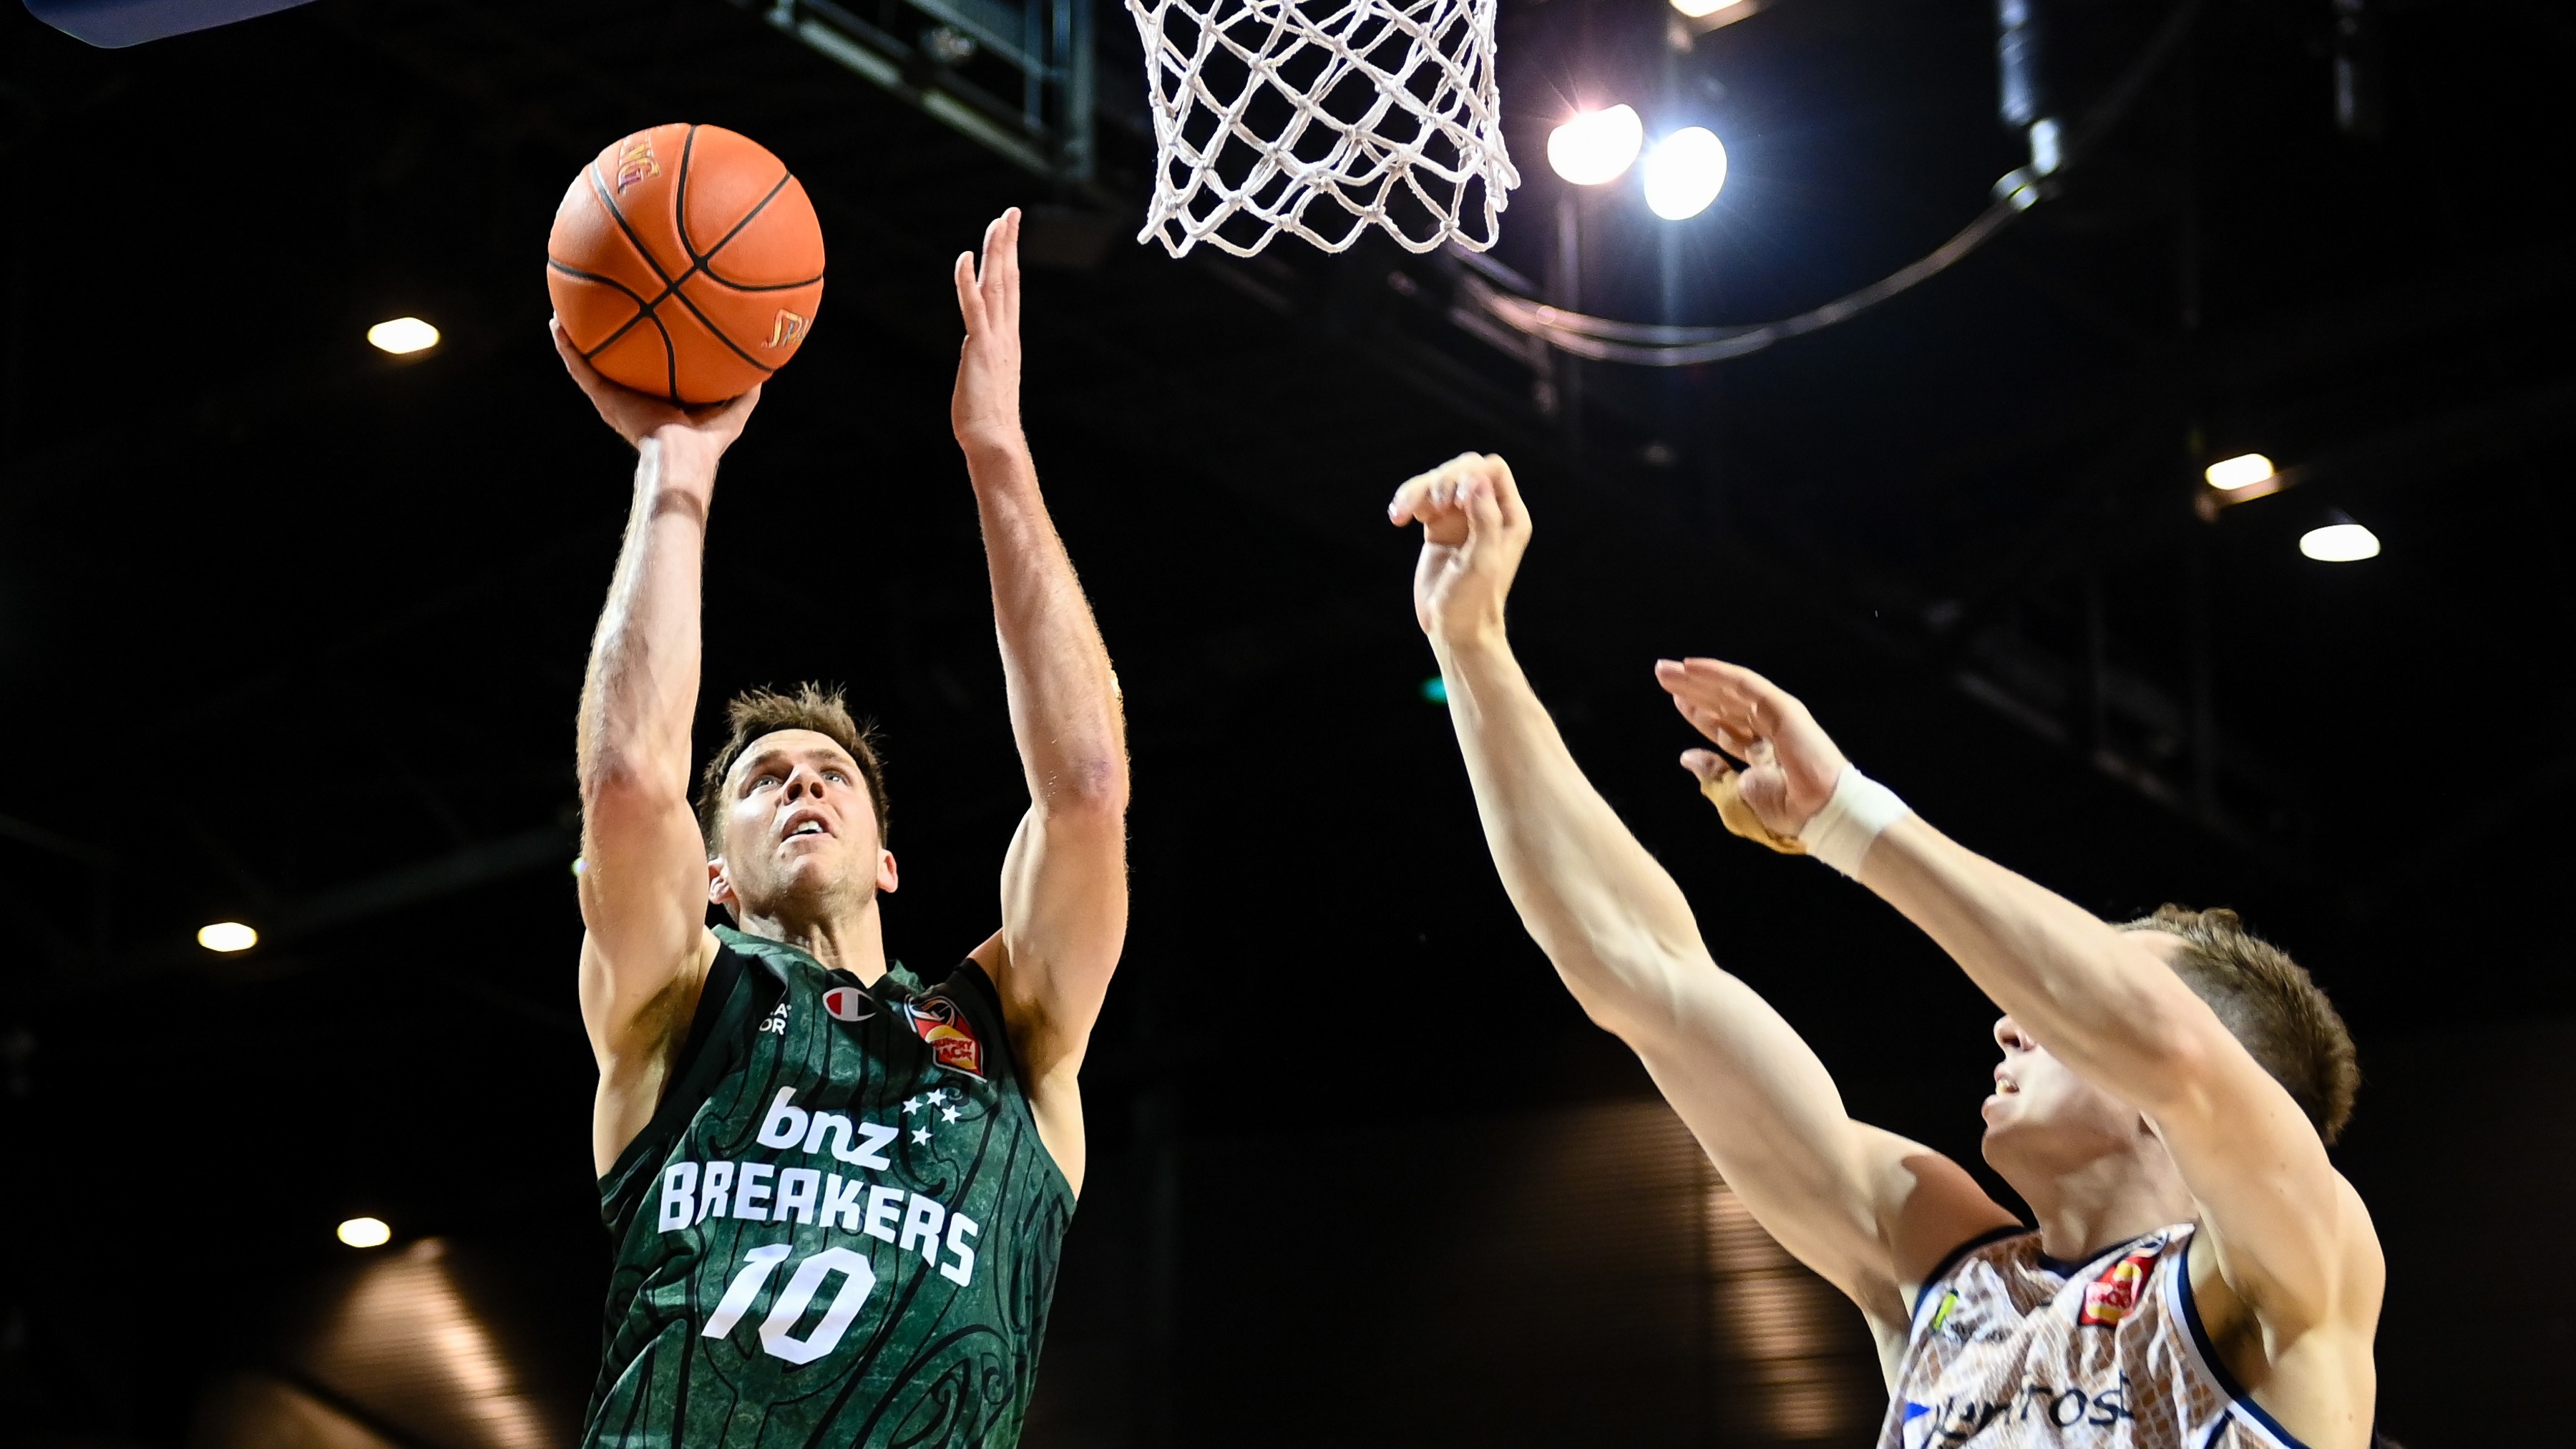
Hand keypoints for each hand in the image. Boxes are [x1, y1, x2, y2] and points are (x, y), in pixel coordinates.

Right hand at [551, 319, 760, 454]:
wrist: (681, 457)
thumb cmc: (706, 443)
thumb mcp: (733, 411)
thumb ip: (745, 392)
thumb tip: (764, 370)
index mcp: (658, 400)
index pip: (649, 371)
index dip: (645, 351)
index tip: (644, 324)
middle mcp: (633, 397)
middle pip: (616, 363)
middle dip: (609, 340)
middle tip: (601, 310)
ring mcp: (615, 398)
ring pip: (590, 363)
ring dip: (576, 338)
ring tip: (563, 311)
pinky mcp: (604, 399)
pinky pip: (580, 369)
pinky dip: (566, 348)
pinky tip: (556, 325)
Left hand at [951, 208, 1024, 461]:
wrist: (993, 439)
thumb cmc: (988, 420)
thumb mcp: (987, 383)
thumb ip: (986, 366)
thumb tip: (981, 366)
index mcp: (1008, 339)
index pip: (1011, 290)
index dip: (1010, 259)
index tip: (1010, 234)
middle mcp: (1005, 333)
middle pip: (1008, 279)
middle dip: (1008, 244)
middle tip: (1010, 213)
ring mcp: (994, 338)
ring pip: (996, 285)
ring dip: (996, 252)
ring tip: (998, 222)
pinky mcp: (978, 347)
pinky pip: (973, 307)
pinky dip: (967, 281)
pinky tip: (964, 257)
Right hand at [1388, 453, 1528, 644]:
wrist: (1455, 631)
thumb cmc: (1473, 602)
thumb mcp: (1482, 562)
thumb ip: (1484, 519)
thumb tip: (1476, 479)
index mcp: (1509, 517)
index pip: (1491, 469)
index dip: (1469, 474)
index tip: (1455, 502)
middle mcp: (1487, 512)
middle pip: (1462, 470)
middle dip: (1441, 481)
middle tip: (1431, 507)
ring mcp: (1461, 519)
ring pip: (1438, 482)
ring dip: (1416, 491)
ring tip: (1400, 514)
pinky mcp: (1438, 528)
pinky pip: (1422, 501)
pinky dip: (1407, 502)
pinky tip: (1397, 518)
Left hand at [1654, 657, 1848, 838]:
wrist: (1817, 813)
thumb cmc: (1782, 813)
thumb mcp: (1732, 796)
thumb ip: (1712, 773)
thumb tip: (1687, 757)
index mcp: (1761, 755)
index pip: (1724, 727)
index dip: (1699, 713)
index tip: (1675, 699)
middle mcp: (1768, 731)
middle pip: (1723, 704)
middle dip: (1692, 689)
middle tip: (1662, 672)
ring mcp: (1777, 716)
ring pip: (1729, 690)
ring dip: (1696, 677)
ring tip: (1666, 668)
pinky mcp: (1782, 707)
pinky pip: (1744, 684)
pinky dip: (1717, 673)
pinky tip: (1691, 666)